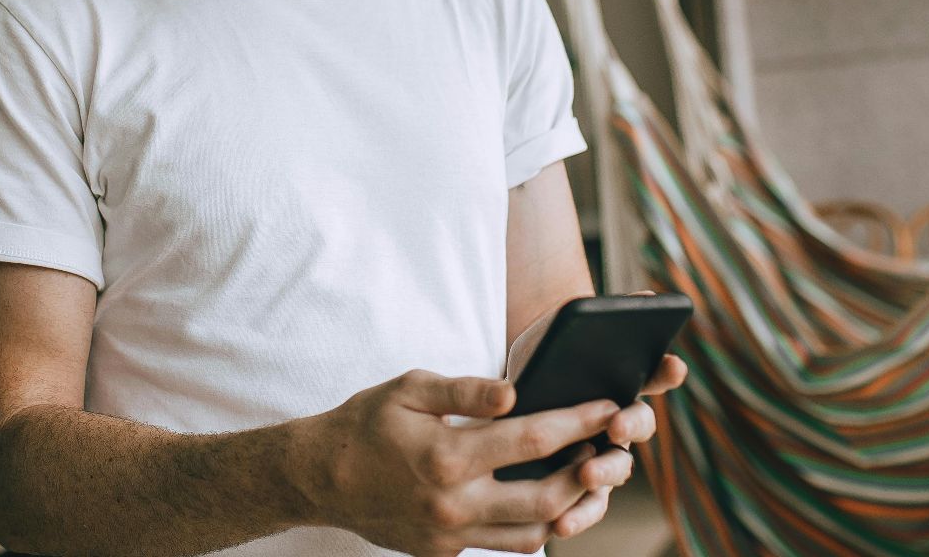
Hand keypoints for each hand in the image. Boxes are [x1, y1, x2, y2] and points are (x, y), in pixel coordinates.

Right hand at [290, 369, 633, 556]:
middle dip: (588, 473)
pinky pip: (501, 546)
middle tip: (606, 449)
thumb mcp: (409, 388)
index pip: (533, 439)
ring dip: (566, 508)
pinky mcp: (444, 553)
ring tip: (581, 477)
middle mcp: (454, 503)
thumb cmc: (366, 423)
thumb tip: (515, 392)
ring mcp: (450, 535)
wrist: (319, 478)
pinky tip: (539, 499)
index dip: (579, 421)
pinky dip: (528, 525)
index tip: (608, 406)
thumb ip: (464, 391)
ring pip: (532, 534)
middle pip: (547, 498)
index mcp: (448, 456)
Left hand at [505, 291, 690, 541]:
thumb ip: (603, 317)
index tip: (673, 366)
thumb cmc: (548, 352)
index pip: (657, 373)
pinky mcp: (578, 484)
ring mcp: (604, 452)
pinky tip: (561, 524)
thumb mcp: (565, 329)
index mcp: (626, 378)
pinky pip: (588, 505)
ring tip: (587, 473)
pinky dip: (579, 516)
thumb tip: (648, 297)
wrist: (513, 387)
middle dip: (632, 424)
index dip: (667, 371)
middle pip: (641, 424)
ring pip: (618, 468)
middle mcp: (622, 418)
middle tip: (617, 424)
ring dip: (607, 472)